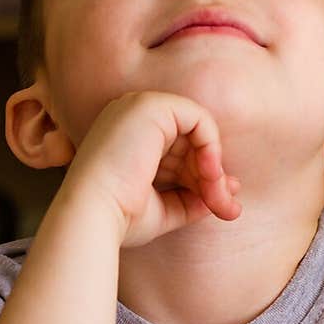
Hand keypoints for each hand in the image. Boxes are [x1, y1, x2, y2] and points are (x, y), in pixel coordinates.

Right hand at [65, 90, 241, 246]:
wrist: (92, 215)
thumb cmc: (119, 217)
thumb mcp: (164, 208)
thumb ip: (193, 198)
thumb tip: (230, 190)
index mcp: (128, 138)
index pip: (179, 154)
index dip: (203, 179)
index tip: (218, 207)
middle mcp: (131, 118)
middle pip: (191, 143)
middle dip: (214, 178)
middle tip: (228, 209)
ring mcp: (140, 107)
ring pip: (199, 133)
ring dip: (215, 170)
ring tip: (217, 200)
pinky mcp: (152, 105)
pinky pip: (201, 119)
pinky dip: (212, 147)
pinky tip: (208, 173)